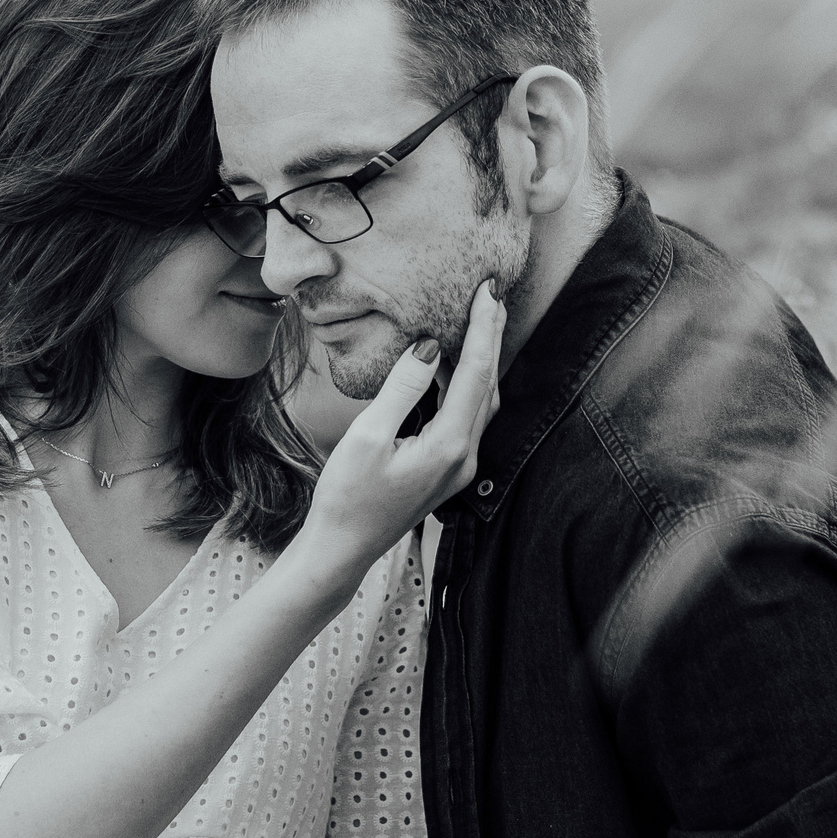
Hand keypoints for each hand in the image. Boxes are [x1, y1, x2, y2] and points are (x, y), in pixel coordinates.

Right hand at [294, 280, 504, 580]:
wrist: (343, 548)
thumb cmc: (346, 496)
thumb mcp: (367, 436)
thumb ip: (403, 389)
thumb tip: (430, 347)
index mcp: (449, 446)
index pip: (477, 373)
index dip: (484, 328)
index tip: (489, 289)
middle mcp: (465, 455)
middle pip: (489, 384)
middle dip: (492, 335)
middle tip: (493, 292)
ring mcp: (460, 464)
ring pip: (483, 400)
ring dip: (484, 357)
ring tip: (481, 317)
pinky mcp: (449, 467)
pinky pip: (468, 415)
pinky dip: (469, 382)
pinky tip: (457, 362)